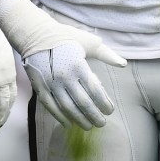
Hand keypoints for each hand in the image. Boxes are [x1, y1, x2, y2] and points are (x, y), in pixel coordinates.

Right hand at [0, 0, 126, 129]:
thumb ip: (106, 54)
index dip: (104, 103)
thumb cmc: (66, 37)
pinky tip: (68, 124)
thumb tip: (123, 64)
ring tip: (88, 126)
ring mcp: (51, 84)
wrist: (36, 35)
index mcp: (79, 65)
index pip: (95, 90)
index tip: (110, 110)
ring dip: (79, 119)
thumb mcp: (88, 42)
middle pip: (83, 102)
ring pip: (68, 108)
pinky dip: (60, 117)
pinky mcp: (40, 87)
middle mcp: (65, 77)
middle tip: (102, 123)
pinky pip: (51, 107)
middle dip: (94, 115)